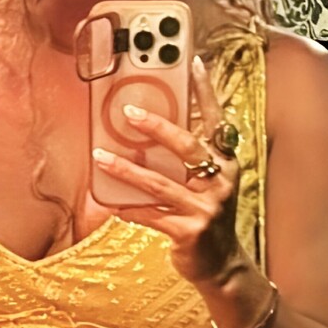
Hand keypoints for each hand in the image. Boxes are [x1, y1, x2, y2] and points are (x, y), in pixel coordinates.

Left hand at [91, 53, 242, 284]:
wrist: (222, 266)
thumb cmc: (207, 218)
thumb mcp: (207, 185)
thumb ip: (187, 162)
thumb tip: (147, 136)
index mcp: (226, 164)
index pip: (217, 121)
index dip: (206, 92)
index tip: (194, 61)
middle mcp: (220, 182)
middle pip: (187, 147)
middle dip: (157, 127)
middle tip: (129, 113)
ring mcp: (207, 209)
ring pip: (161, 184)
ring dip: (127, 171)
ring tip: (101, 158)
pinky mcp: (189, 233)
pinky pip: (152, 216)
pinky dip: (130, 209)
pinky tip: (112, 204)